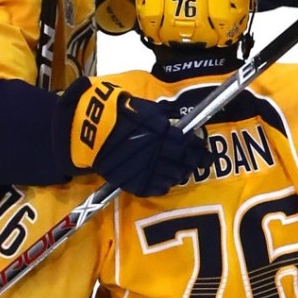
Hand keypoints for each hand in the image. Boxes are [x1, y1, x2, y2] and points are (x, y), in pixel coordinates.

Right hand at [58, 77, 212, 196]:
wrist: (92, 131)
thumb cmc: (122, 115)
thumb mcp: (149, 109)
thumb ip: (166, 118)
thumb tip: (179, 121)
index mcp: (165, 134)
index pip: (190, 145)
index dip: (200, 150)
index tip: (205, 151)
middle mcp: (160, 154)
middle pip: (184, 162)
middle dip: (195, 163)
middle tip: (201, 163)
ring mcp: (147, 170)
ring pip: (172, 176)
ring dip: (181, 174)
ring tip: (185, 172)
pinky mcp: (132, 182)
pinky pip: (152, 188)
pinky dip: (162, 186)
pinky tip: (167, 183)